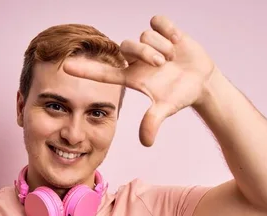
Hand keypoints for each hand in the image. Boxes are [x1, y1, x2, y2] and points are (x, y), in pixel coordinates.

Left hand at [63, 15, 216, 146]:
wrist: (202, 81)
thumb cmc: (181, 95)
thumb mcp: (167, 108)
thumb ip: (153, 122)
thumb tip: (146, 143)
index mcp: (131, 76)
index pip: (103, 73)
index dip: (85, 70)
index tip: (65, 67)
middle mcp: (136, 59)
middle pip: (127, 46)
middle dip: (146, 53)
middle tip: (163, 63)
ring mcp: (148, 44)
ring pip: (145, 35)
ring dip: (162, 46)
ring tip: (173, 57)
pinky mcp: (162, 30)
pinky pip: (158, 22)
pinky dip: (169, 31)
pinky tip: (177, 42)